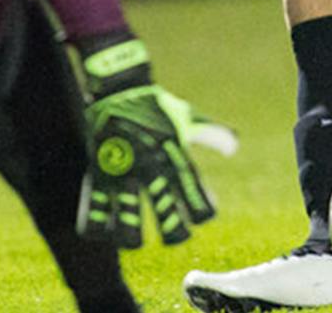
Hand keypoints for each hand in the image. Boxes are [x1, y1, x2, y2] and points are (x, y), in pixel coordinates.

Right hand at [77, 39, 216, 246]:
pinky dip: (96, 216)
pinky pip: (96, 196)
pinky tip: (100, 235)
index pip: (191, 185)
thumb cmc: (157, 104)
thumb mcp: (187, 118)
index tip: (205, 217)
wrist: (120, 86)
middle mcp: (151, 163)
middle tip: (176, 240)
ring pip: (128, 204)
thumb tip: (235, 148)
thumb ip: (211, 134)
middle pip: (163, 201)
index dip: (200, 204)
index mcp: (173, 152)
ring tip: (134, 245)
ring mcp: (125, 166)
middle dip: (170, 224)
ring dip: (131, 227)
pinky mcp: (101, 166)